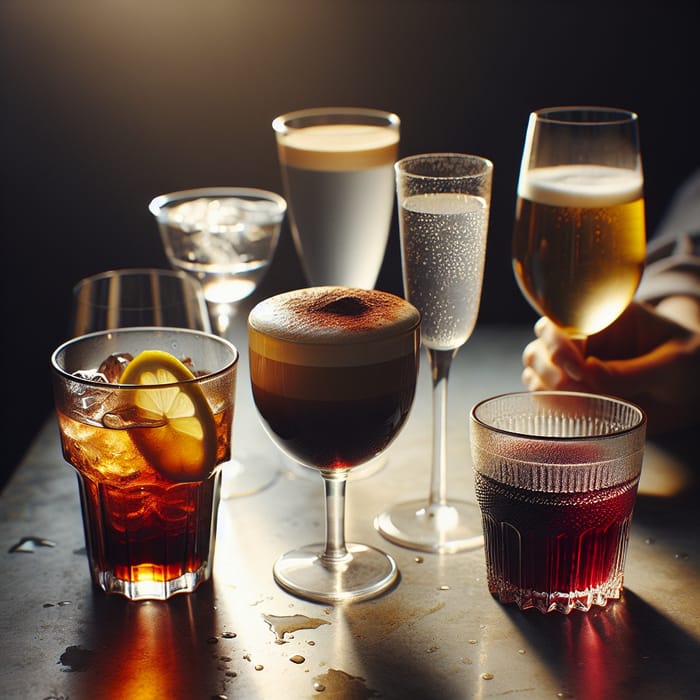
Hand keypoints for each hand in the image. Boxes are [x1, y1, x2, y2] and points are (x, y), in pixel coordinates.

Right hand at [522, 301, 699, 434]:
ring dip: (547, 387)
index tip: (580, 370)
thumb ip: (632, 371)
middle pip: (540, 343)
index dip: (561, 344)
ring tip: (579, 404)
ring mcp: (575, 364)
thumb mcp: (673, 364)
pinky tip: (574, 412)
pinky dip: (550, 405)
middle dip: (550, 369)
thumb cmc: (692, 365)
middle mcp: (584, 337)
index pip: (563, 320)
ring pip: (536, 369)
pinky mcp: (574, 390)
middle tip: (576, 389)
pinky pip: (544, 395)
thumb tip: (588, 376)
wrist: (697, 388)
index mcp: (605, 316)